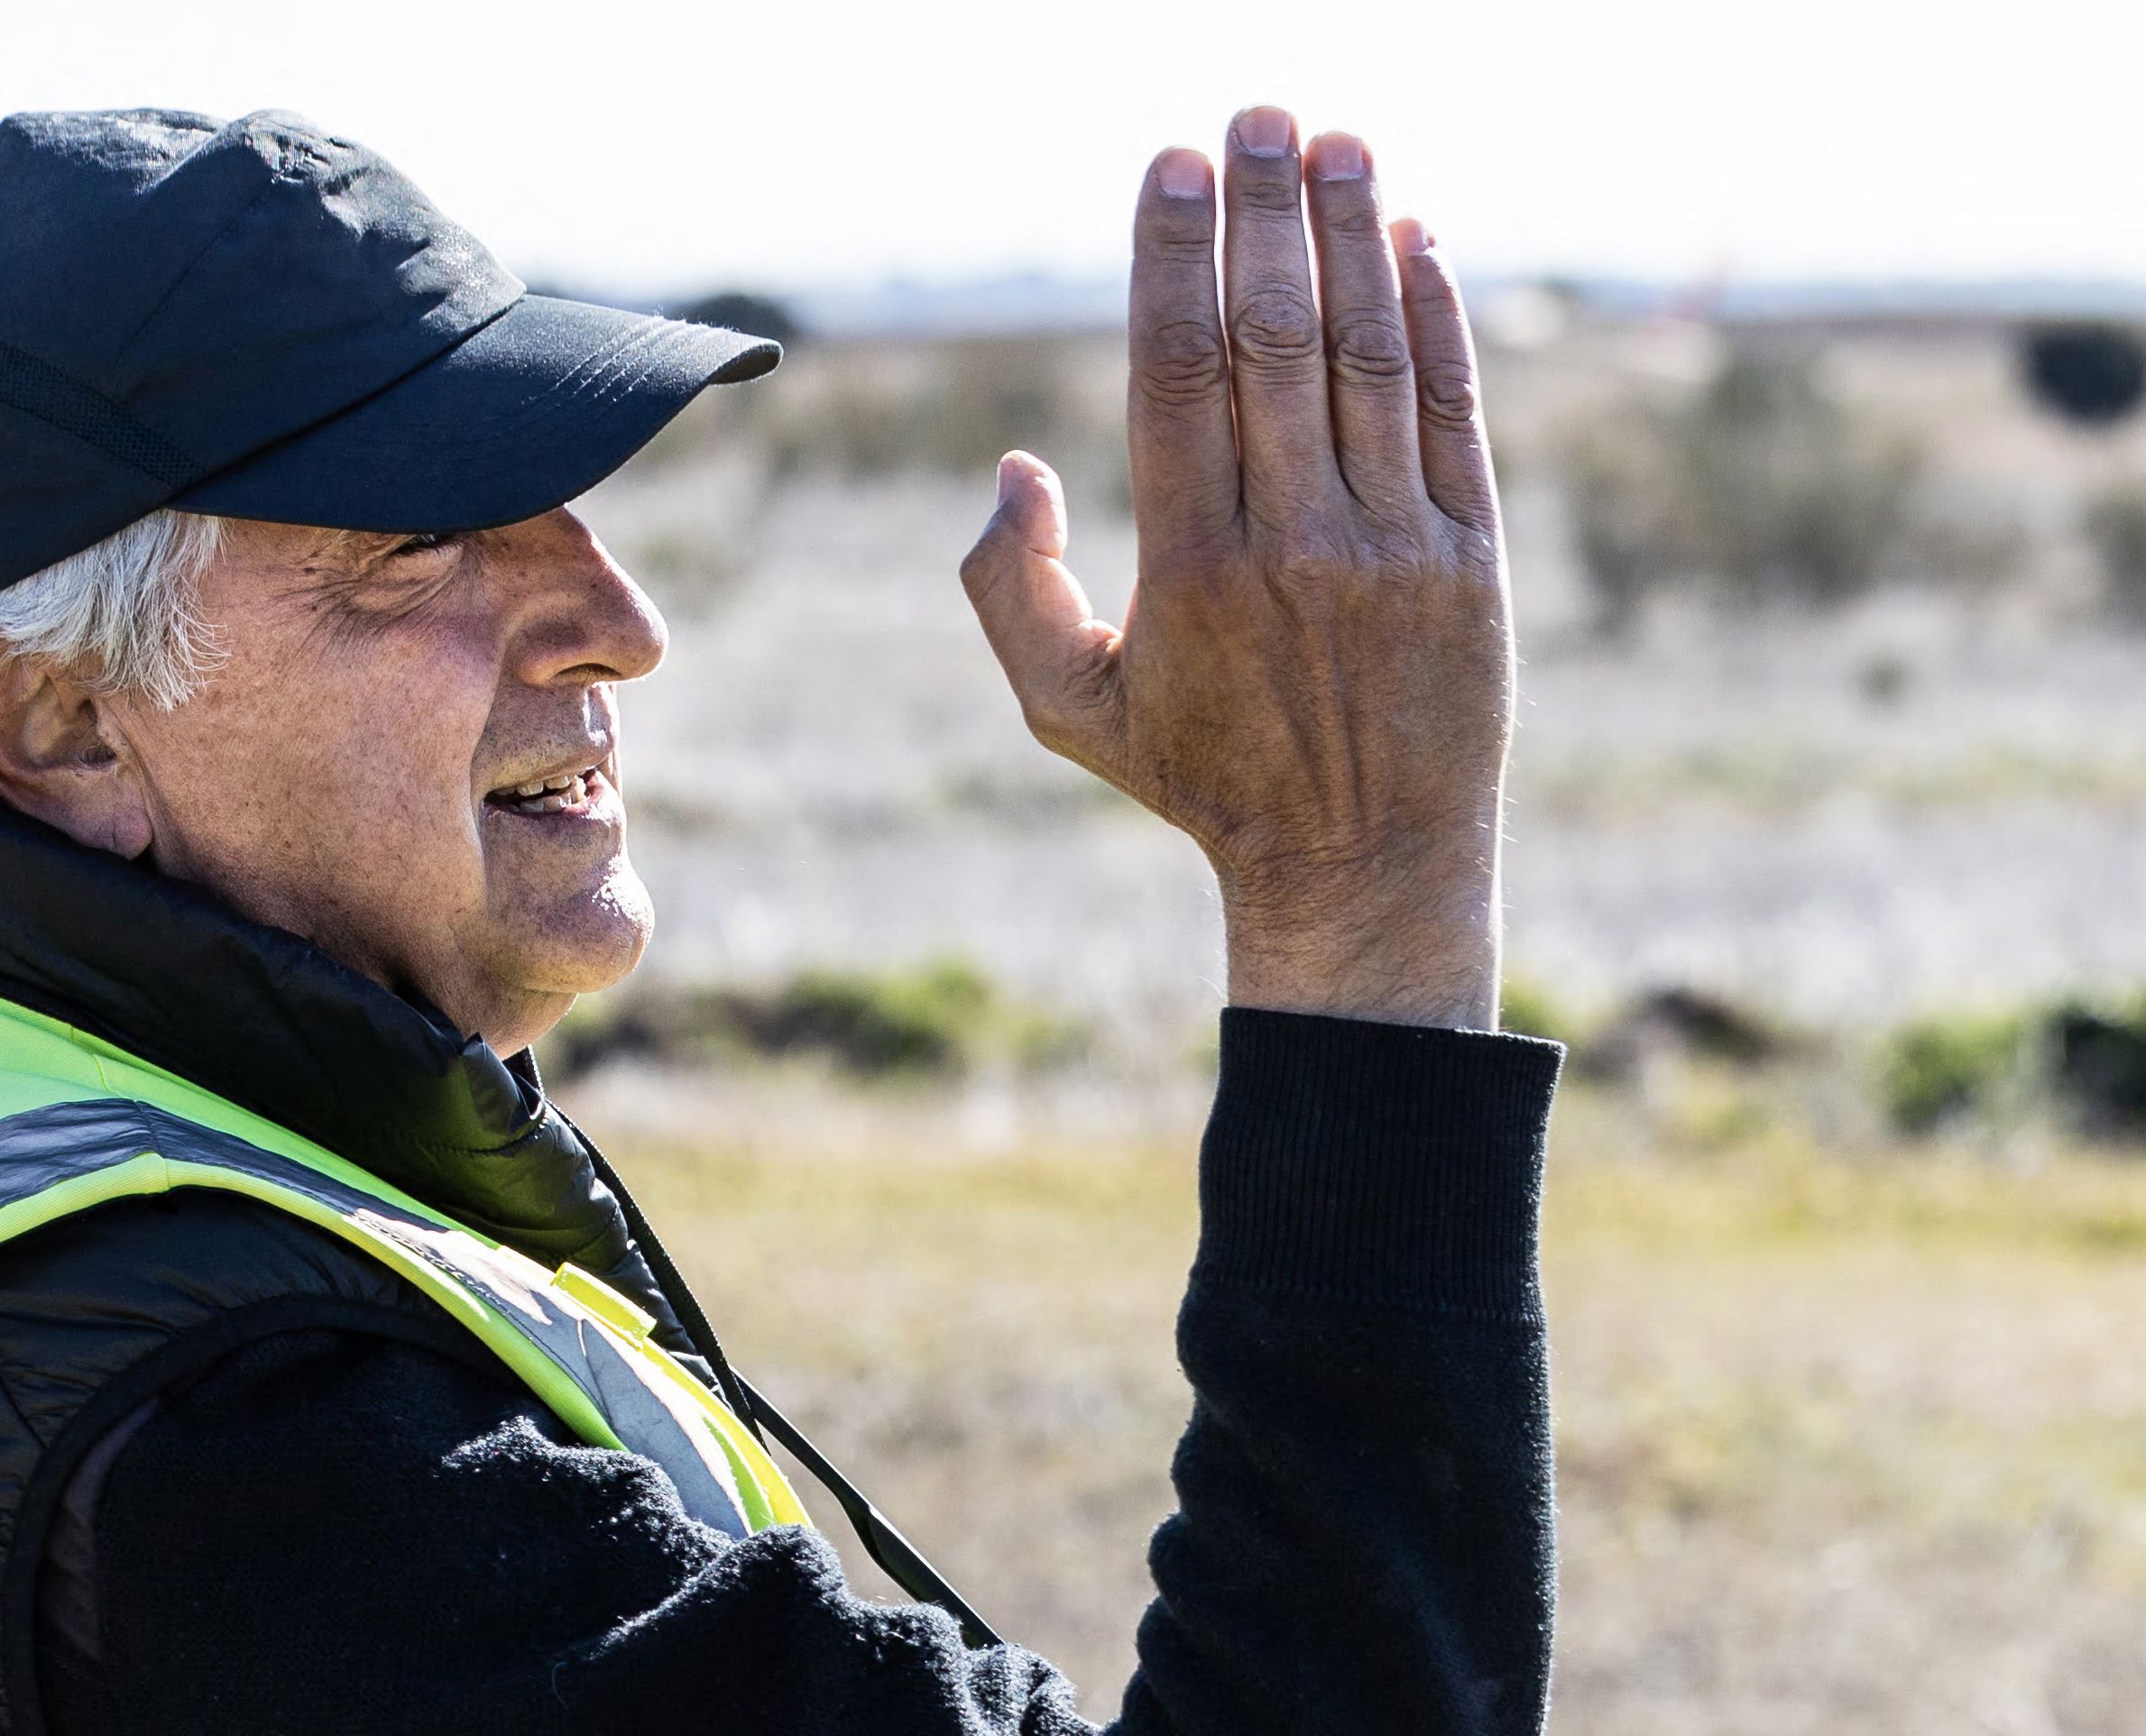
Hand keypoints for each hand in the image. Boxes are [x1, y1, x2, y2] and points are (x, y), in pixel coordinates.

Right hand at [962, 108, 1512, 1029]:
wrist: (1362, 865)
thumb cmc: (1200, 778)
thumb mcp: (1068, 710)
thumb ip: (1015, 592)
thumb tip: (1014, 467)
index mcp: (1190, 573)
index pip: (1178, 376)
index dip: (1173, 261)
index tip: (1169, 169)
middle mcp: (1296, 545)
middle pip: (1274, 342)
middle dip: (1261, 216)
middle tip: (1250, 120)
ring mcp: (1394, 545)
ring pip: (1368, 357)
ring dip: (1352, 236)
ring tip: (1333, 142)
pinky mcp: (1473, 555)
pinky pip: (1451, 410)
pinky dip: (1436, 315)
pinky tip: (1415, 236)